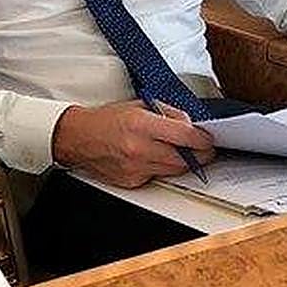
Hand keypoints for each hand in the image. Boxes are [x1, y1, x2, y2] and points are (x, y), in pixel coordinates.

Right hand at [51, 99, 214, 187]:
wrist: (78, 137)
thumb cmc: (106, 120)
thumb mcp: (139, 105)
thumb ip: (168, 113)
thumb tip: (189, 125)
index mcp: (141, 124)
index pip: (185, 136)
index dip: (203, 139)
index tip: (208, 139)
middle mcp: (138, 148)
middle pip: (184, 159)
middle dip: (199, 155)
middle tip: (203, 149)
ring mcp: (135, 168)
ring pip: (174, 171)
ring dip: (183, 163)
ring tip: (181, 152)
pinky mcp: (131, 181)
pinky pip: (157, 177)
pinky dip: (162, 168)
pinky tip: (156, 157)